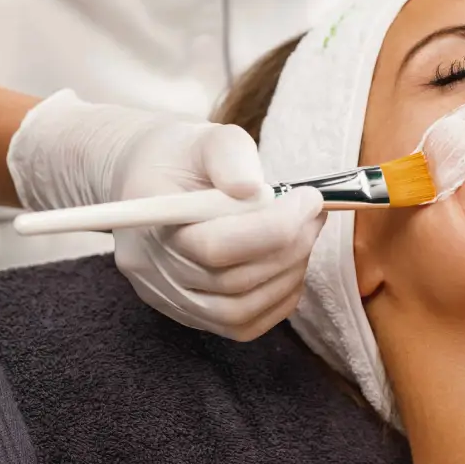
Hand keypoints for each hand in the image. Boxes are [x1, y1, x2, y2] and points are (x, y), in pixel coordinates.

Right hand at [8, 91, 326, 340]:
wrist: (153, 180)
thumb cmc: (184, 157)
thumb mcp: (207, 138)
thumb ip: (230, 157)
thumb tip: (254, 191)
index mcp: (149, 220)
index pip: (214, 247)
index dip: (273, 228)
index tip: (309, 198)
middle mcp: (152, 270)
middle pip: (232, 282)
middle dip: (289, 247)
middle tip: (314, 213)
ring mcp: (169, 298)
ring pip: (239, 311)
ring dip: (288, 274)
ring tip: (306, 234)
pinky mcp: (191, 314)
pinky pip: (241, 325)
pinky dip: (278, 300)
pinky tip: (291, 264)